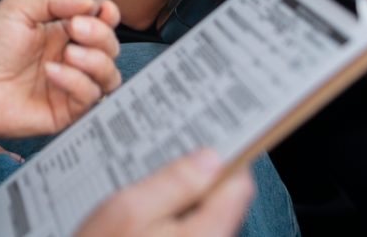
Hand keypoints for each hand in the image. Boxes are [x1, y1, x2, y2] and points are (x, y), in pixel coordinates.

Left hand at [0, 0, 121, 138]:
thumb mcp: (18, 9)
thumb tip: (90, 1)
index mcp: (62, 33)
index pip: (101, 24)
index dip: (108, 16)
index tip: (104, 10)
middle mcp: (71, 58)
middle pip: (110, 48)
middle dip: (101, 36)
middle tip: (77, 30)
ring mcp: (70, 85)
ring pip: (109, 75)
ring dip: (95, 60)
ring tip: (69, 54)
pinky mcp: (66, 111)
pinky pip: (90, 97)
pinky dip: (76, 82)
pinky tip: (53, 73)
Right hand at [78, 150, 254, 235]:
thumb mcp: (128, 210)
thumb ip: (172, 183)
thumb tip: (209, 157)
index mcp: (207, 233)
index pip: (238, 185)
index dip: (222, 157)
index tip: (201, 139)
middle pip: (222, 199)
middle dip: (197, 176)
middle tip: (163, 162)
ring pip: (204, 214)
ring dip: (182, 196)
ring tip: (148, 188)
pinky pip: (188, 228)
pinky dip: (173, 214)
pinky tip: (146, 212)